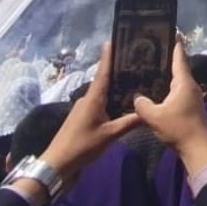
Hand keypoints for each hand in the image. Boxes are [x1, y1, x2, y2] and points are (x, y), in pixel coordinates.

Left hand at [41, 40, 142, 185]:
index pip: (102, 73)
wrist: (58, 164)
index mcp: (92, 99)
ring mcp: (84, 110)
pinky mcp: (83, 120)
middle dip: (117, 73)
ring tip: (134, 84)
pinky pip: (100, 106)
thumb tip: (147, 113)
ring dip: (115, 90)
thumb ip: (128, 123)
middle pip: (104, 82)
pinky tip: (122, 106)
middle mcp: (87, 100)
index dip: (107, 57)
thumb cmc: (82, 145)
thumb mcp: (109, 135)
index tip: (111, 41)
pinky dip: (111, 103)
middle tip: (135, 64)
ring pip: (103, 96)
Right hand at [133, 41, 206, 176]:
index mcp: (184, 82)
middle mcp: (190, 86)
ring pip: (178, 80)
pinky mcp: (191, 106)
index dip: (174, 43)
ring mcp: (192, 96)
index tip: (170, 30)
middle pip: (178, 67)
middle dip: (166, 59)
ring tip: (150, 70)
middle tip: (151, 51)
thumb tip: (136, 98)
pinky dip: (168, 88)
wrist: (197, 149)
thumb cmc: (178, 129)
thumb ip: (142, 105)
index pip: (179, 57)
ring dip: (166, 75)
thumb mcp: (154, 117)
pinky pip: (178, 91)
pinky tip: (157, 91)